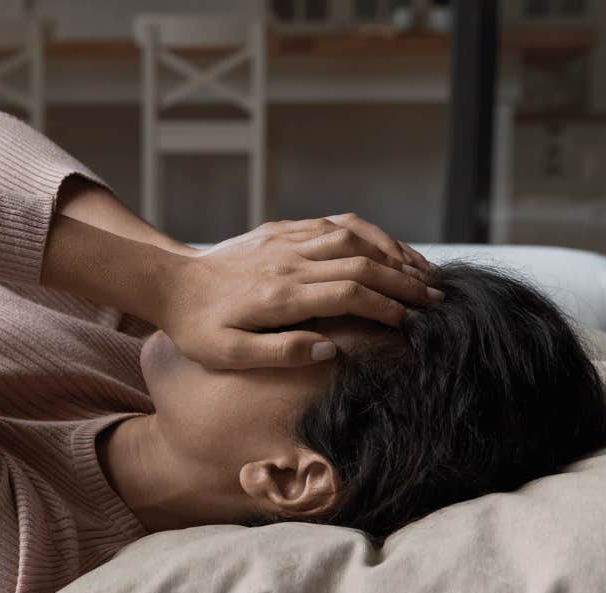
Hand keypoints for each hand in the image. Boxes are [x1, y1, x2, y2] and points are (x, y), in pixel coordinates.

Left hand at [158, 215, 440, 369]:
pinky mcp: (283, 231)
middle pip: (361, 264)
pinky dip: (368, 235)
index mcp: (281, 296)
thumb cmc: (197, 327)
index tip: (410, 322)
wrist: (170, 284)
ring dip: (393, 253)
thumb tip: (330, 350)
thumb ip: (281, 352)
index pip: (349, 294)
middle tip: (435, 299)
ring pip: (354, 237)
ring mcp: (287, 242)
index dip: (386, 307)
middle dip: (403, 281)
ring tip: (422, 272)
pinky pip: (335, 225)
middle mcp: (289, 262)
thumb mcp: (229, 354)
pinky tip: (386, 248)